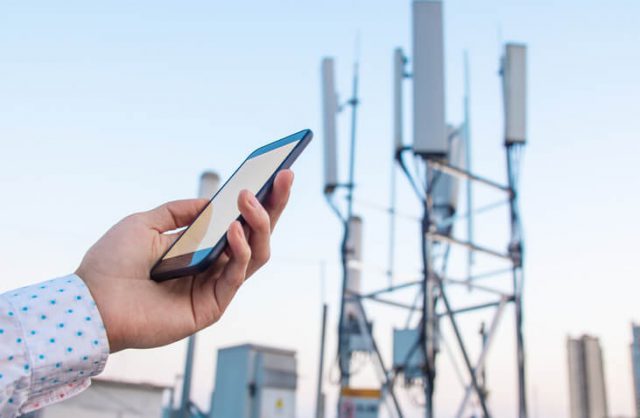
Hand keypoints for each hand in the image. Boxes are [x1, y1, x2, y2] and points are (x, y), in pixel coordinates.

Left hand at [76, 170, 293, 352]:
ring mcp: (214, 287)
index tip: (275, 172)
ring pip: (257, 254)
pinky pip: (236, 275)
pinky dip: (240, 250)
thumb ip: (179, 212)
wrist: (91, 301)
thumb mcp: (145, 223)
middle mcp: (212, 267)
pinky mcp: (212, 306)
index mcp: (199, 249)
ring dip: (259, 223)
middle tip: (285, 177)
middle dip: (274, 206)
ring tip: (250, 199)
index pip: (239, 223)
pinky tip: (233, 228)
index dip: (260, 201)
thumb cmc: (113, 263)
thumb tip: (211, 202)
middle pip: (257, 236)